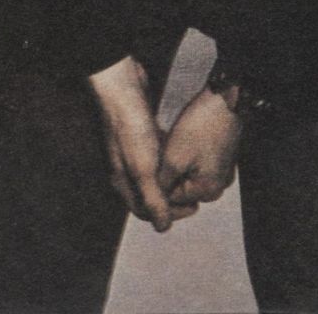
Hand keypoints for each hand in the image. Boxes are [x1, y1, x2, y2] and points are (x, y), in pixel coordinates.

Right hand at [87, 55, 184, 231]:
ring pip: (154, 173)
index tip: (193, 207)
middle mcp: (125, 169)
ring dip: (171, 178)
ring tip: (192, 176)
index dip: (170, 213)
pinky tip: (181, 153)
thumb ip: (153, 198)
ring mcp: (132, 150)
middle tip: (195, 195)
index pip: (145, 210)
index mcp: (123, 182)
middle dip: (172, 197)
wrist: (122, 88)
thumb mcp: (143, 168)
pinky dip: (169, 158)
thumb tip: (162, 227)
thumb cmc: (130, 128)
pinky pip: (156, 153)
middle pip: (150, 192)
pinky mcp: (139, 133)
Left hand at [157, 85, 241, 210]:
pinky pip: (201, 164)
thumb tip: (156, 200)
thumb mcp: (174, 158)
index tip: (154, 164)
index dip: (160, 182)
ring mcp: (223, 170)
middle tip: (164, 151)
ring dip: (180, 164)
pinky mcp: (223, 156)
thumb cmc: (200, 127)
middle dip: (171, 173)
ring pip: (192, 175)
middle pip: (184, 188)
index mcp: (209, 190)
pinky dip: (191, 155)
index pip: (174, 199)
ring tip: (173, 143)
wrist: (224, 99)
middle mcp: (219, 185)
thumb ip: (164, 184)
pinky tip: (186, 138)